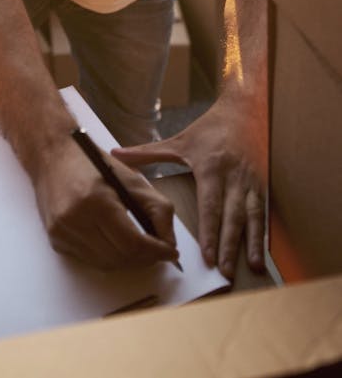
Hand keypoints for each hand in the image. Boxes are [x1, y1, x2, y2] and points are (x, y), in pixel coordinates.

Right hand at [33, 136, 178, 269]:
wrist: (51, 155)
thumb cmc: (93, 162)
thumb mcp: (131, 178)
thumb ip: (157, 209)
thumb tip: (169, 243)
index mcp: (97, 200)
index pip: (132, 243)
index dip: (156, 252)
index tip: (171, 252)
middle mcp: (76, 220)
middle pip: (120, 258)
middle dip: (145, 258)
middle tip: (159, 251)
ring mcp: (63, 233)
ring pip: (105, 264)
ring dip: (127, 261)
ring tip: (140, 249)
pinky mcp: (56, 240)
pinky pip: (89, 260)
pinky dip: (108, 257)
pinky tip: (115, 243)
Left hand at [112, 97, 265, 279]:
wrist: (243, 110)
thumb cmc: (209, 128)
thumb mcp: (179, 139)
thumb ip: (147, 152)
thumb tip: (117, 155)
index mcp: (211, 167)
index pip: (210, 205)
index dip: (210, 231)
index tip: (208, 255)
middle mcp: (233, 177)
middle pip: (232, 216)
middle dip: (230, 245)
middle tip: (225, 271)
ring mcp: (251, 181)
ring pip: (253, 216)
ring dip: (252, 242)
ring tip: (253, 267)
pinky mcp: (262, 183)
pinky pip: (264, 211)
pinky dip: (263, 232)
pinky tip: (263, 252)